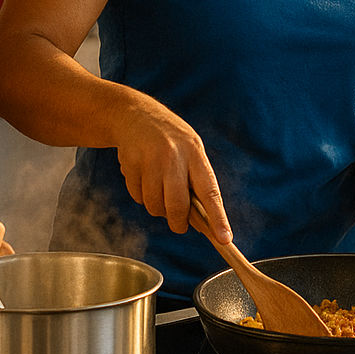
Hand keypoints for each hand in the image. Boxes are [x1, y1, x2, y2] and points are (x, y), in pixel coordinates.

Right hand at [114, 103, 230, 241]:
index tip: (224, 238)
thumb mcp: (191, 149)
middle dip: (178, 222)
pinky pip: (138, 198)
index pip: (209, 192)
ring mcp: (149, 161)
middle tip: (179, 225)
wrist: (135, 114)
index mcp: (195, 153)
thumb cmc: (170, 138)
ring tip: (160, 190)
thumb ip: (197, 181)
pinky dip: (142, 196)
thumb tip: (204, 221)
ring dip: (158, 208)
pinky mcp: (130, 165)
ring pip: (154, 206)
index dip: (218, 217)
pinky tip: (144, 178)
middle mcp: (173, 157)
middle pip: (177, 206)